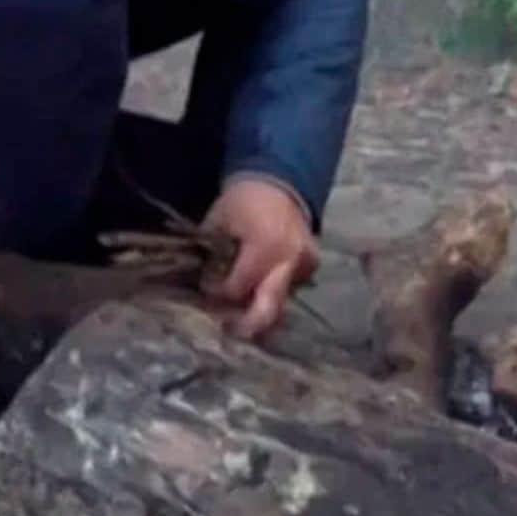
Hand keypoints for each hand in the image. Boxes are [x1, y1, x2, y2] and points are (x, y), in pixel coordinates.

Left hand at [201, 177, 319, 339]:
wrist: (279, 182)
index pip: (237, 288)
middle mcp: (290, 260)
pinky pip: (290, 288)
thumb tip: (204, 284)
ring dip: (261, 313)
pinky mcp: (312, 265)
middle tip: (230, 333)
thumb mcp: (218, 221)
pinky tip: (258, 296)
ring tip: (242, 321)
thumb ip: (211, 254)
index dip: (218, 294)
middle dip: (248, 325)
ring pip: (281, 302)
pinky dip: (273, 294)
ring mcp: (305, 265)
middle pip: (269, 308)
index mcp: (265, 247)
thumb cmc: (243, 200)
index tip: (206, 291)